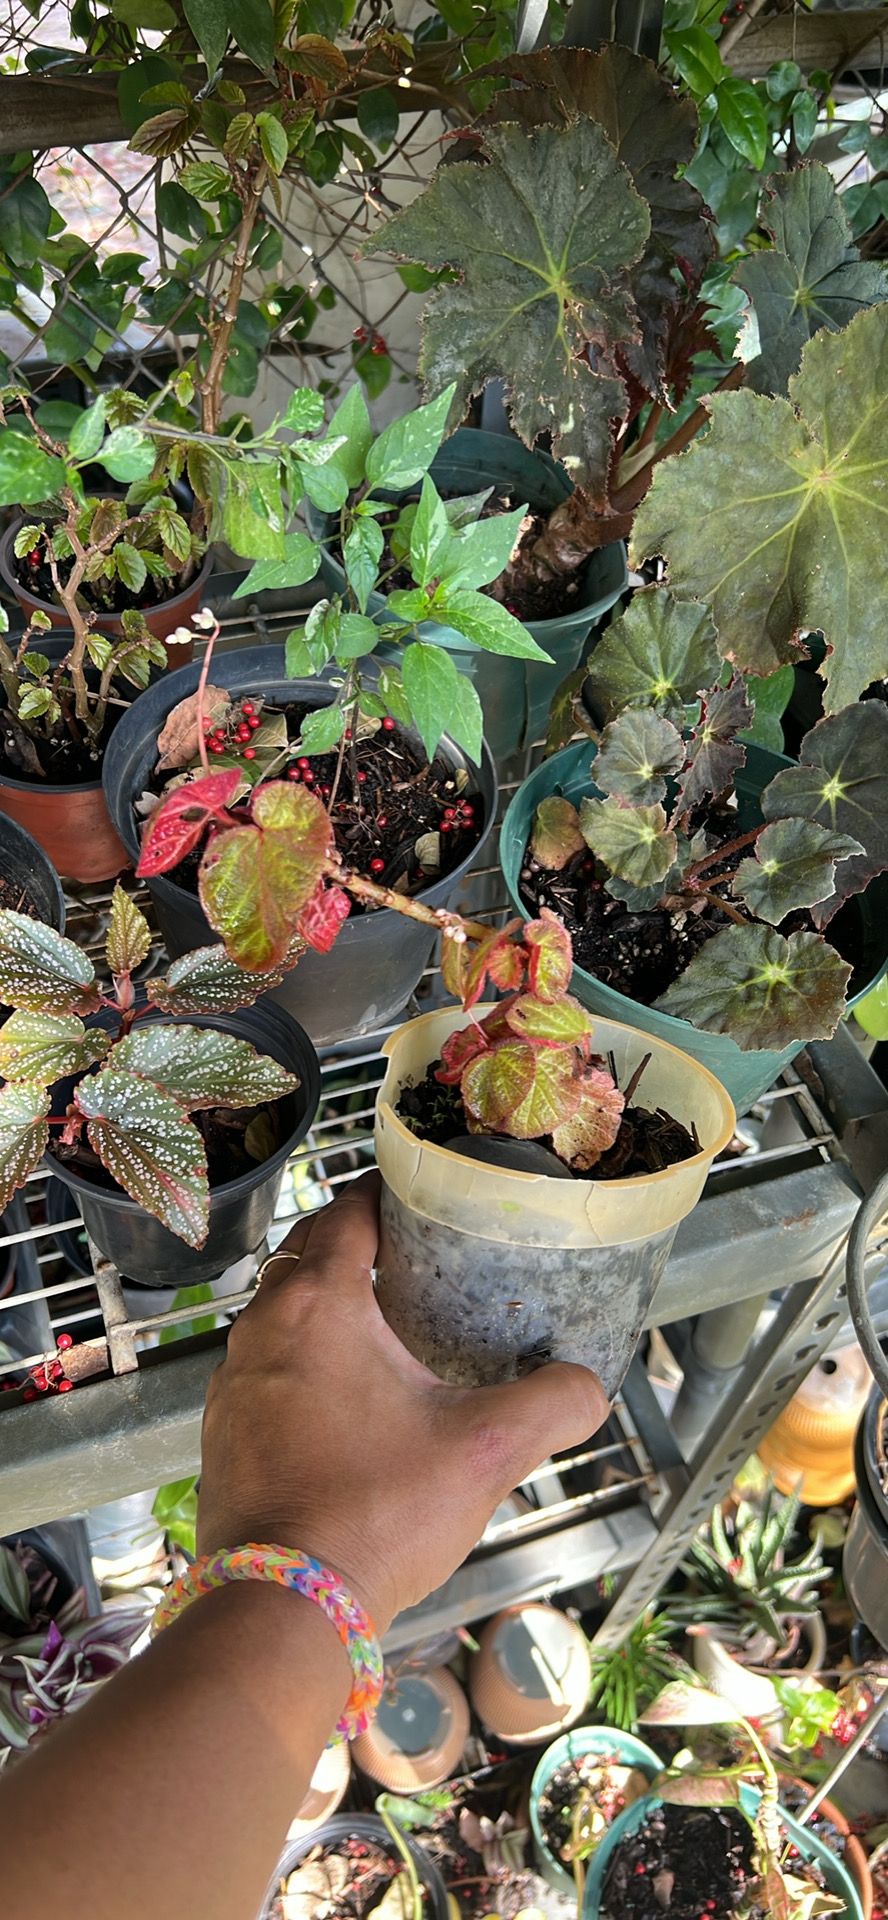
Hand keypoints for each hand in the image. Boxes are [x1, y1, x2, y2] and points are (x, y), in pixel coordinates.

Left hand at [197, 1173, 607, 1633]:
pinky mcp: (222, 1432)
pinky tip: (346, 1395)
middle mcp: (262, 1328)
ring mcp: (233, 1382)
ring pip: (279, 1310)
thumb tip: (590, 1387)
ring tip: (386, 1323)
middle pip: (306, 1252)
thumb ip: (554, 1404)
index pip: (347, 1210)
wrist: (282, 1609)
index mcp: (318, 1304)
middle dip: (355, 1242)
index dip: (388, 1194)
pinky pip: (264, 1366)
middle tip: (416, 1255)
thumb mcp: (486, 1452)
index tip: (424, 1197)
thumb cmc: (373, 1516)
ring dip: (324, 1302)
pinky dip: (301, 1358)